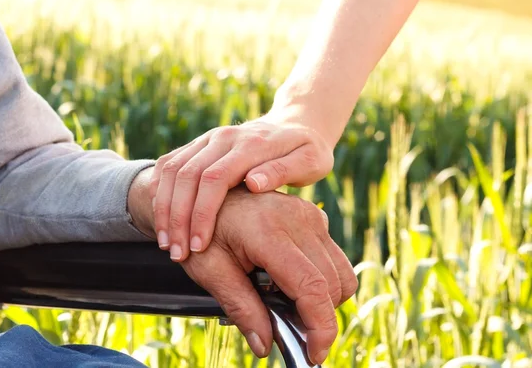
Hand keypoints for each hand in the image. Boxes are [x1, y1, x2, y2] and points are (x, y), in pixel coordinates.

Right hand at [149, 110, 333, 261]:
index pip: (216, 177)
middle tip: (176, 253)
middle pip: (187, 175)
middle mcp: (224, 137)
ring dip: (165, 208)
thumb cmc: (307, 151)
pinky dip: (161, 193)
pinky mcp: (199, 144)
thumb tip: (253, 184)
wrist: (294, 123)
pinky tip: (162, 221)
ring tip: (166, 243)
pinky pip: (170, 164)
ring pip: (173, 170)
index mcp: (251, 143)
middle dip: (177, 217)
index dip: (202, 212)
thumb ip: (283, 171)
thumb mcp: (309, 161)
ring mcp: (208, 138)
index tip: (199, 246)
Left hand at [178, 186, 356, 364]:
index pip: (312, 286)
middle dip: (318, 317)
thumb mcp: (209, 270)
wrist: (206, 191)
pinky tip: (290, 280)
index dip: (320, 327)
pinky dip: (322, 279)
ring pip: (341, 273)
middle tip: (284, 325)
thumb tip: (265, 345)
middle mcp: (298, 219)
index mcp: (268, 231)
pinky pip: (334, 258)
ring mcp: (310, 215)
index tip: (314, 354)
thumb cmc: (202, 229)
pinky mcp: (314, 216)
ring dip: (323, 298)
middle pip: (332, 285)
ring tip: (285, 300)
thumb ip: (240, 307)